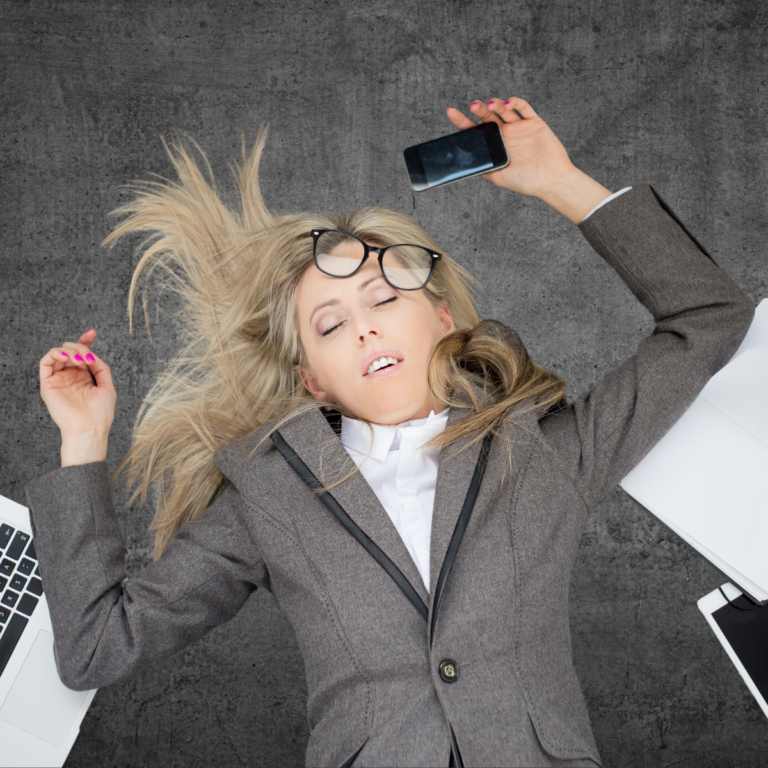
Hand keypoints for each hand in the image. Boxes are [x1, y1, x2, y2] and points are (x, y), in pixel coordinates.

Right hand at [39, 328, 115, 447]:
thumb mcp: (107, 385)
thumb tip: (92, 353)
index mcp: (85, 376)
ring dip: (69, 351)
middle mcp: (70, 376)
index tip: (92, 332)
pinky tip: (66, 358)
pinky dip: (54, 354)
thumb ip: (100, 367)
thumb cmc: (100, 412)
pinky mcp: (47, 384)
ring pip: (58, 354)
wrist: (89, 427)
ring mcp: (59, 379)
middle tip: (87, 357)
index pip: (82, 354)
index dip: (85, 341)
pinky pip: (45, 362)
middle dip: (80, 347)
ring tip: (78, 360)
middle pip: (70, 350)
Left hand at [446, 97, 574, 197]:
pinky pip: (523, 107)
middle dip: (479, 109)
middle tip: (473, 106)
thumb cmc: (525, 181)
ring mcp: (520, 127)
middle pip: (488, 117)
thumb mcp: (497, 177)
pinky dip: (515, 102)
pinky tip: (507, 104)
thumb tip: (464, 162)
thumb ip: (482, 167)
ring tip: (490, 105)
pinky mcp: (534, 122)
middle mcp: (506, 134)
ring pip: (504, 109)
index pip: (476, 130)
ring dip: (495, 104)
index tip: (451, 112)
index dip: (463, 121)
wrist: (550, 180)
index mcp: (495, 146)